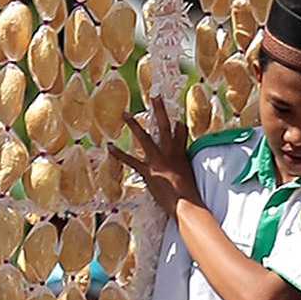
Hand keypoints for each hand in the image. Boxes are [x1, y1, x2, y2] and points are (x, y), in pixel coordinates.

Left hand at [110, 99, 198, 213]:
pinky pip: (131, 161)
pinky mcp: (147, 171)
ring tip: (125, 114)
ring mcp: (157, 161)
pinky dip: (119, 154)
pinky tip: (110, 147)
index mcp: (181, 153)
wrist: (184, 202)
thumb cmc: (190, 194)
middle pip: (164, 126)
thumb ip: (185, 169)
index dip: (178, 126)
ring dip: (134, 125)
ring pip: (144, 138)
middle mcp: (169, 153)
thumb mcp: (190, 176)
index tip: (177, 120)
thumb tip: (182, 172)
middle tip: (154, 97)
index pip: (180, 132)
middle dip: (160, 110)